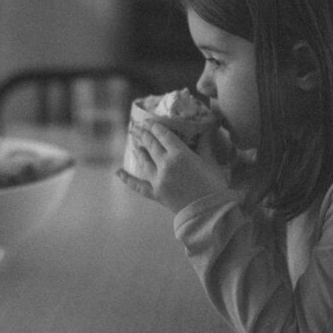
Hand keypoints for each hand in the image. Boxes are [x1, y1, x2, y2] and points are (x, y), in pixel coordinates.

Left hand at [116, 122, 231, 213]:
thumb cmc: (214, 185)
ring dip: (139, 152)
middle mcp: (165, 164)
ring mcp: (158, 180)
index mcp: (179, 154)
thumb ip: (205, 145)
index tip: (148, 120)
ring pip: (144, 162)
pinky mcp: (156, 194)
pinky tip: (118, 172)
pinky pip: (138, 186)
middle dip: (143, 134)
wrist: (210, 212)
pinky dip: (128, 179)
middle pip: (151, 145)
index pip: (163, 135)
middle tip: (136, 127)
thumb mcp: (211, 162)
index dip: (155, 126)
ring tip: (134, 145)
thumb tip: (206, 129)